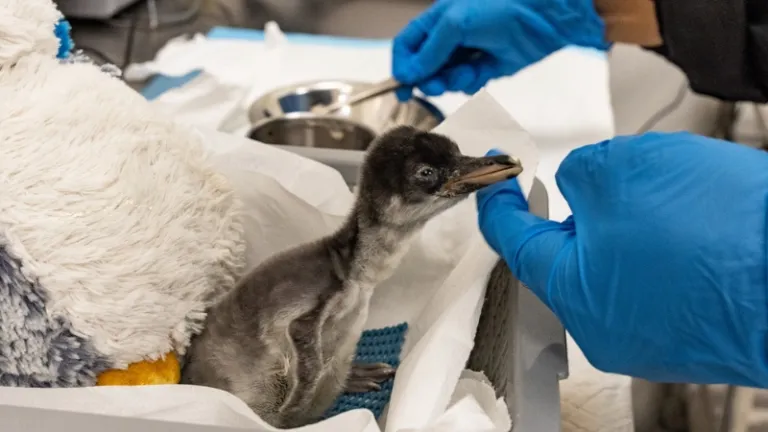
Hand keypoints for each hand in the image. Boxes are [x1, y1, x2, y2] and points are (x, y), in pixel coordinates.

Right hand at [392, 0, 607, 99]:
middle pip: (423, 67)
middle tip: (435, 85)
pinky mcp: (484, 68)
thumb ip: (429, 52)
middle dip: (427, 79)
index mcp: (436, 21)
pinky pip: (466, 84)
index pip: (406, 46)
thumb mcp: (455, 24)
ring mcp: (466, 54)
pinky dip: (470, 83)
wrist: (540, 16)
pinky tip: (482, 72)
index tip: (403, 86)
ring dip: (452, 81)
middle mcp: (448, 38)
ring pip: (444, 79)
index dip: (401, 66)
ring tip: (468, 72)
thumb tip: (408, 75)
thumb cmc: (497, 8)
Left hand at [477, 133, 767, 385]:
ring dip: (628, 231)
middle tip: (599, 183)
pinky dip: (660, 253)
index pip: (515, 243)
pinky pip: (655, 286)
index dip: (500, 204)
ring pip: (615, 271)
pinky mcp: (691, 336)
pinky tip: (692, 229)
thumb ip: (580, 174)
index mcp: (572, 291)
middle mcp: (606, 329)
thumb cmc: (718, 229)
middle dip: (579, 214)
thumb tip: (577, 184)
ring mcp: (651, 339)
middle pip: (568, 260)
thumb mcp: (623, 171)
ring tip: (667, 203)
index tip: (496, 180)